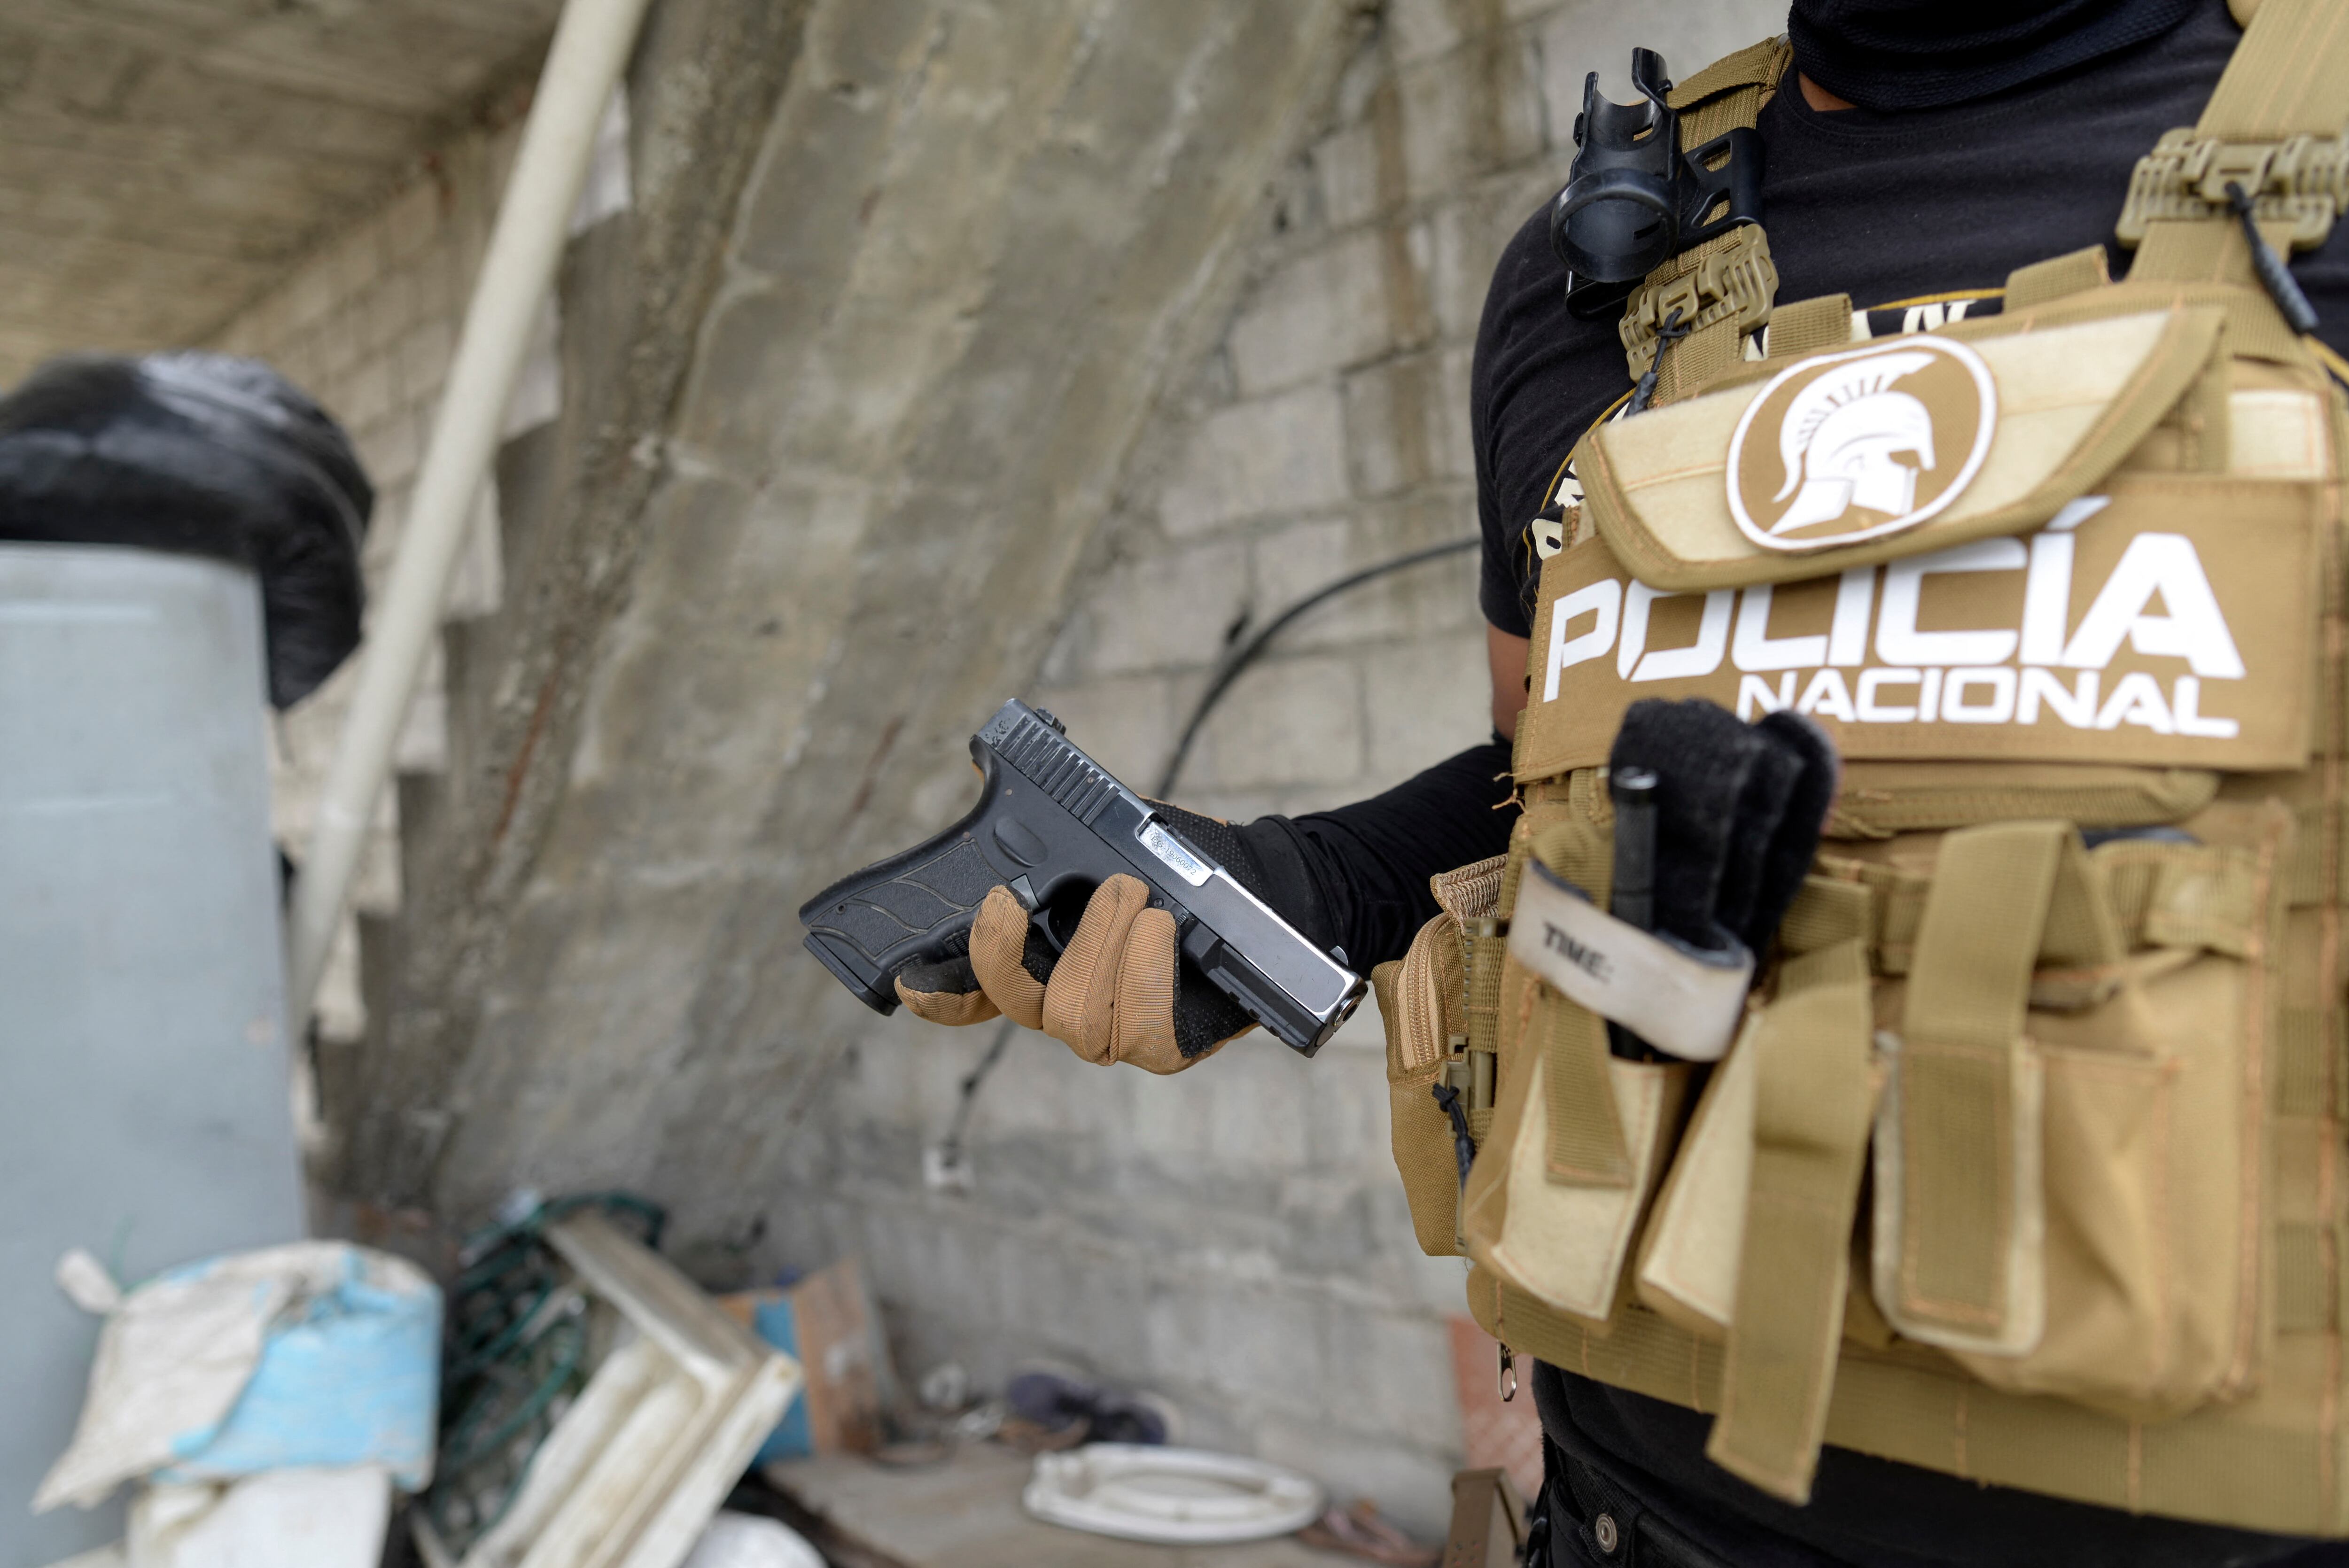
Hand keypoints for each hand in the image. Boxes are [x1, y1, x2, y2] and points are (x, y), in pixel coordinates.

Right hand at [894, 804, 1315, 1072]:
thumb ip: (1044, 814)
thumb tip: (985, 762)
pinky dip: (1144, 971)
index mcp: (1037, 957)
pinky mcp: (1163, 1047)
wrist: (1264, 884)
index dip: (939, 993)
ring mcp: (1112, 1029)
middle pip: (1017, 1002)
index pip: (967, 992)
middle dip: (1044, 942)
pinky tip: (1162, 929)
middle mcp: (1064, 999)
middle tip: (1100, 884)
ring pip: (1074, 1017)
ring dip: (1105, 944)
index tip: (910, 982)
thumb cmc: (1181, 858)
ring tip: (1141, 895)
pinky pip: (1136, 1028)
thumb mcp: (1106, 828)